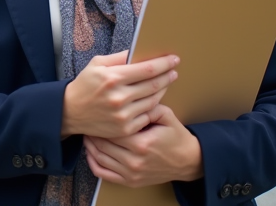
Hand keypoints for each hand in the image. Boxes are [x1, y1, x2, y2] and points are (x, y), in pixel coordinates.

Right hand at [60, 52, 178, 138]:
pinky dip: (153, 106)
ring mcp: (123, 115)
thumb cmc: (85, 85)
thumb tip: (139, 52)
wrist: (70, 112)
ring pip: (153, 100)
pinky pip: (147, 116)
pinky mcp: (125, 129)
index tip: (173, 59)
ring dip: (163, 90)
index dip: (163, 63)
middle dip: (168, 76)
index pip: (147, 69)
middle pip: (154, 84)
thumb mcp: (97, 64)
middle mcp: (119, 97)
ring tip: (167, 82)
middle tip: (174, 70)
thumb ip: (119, 58)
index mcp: (113, 78)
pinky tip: (155, 99)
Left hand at [83, 104, 202, 187]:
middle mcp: (134, 161)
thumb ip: (148, 105)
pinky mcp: (130, 182)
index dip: (102, 121)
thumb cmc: (176, 137)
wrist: (187, 161)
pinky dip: (93, 162)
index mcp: (142, 143)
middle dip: (94, 131)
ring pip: (100, 158)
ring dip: (90, 145)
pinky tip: (90, 152)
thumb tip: (130, 93)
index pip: (113, 130)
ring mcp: (131, 174)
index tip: (96, 111)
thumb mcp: (165, 115)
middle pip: (103, 144)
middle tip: (89, 120)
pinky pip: (104, 174)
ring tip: (88, 132)